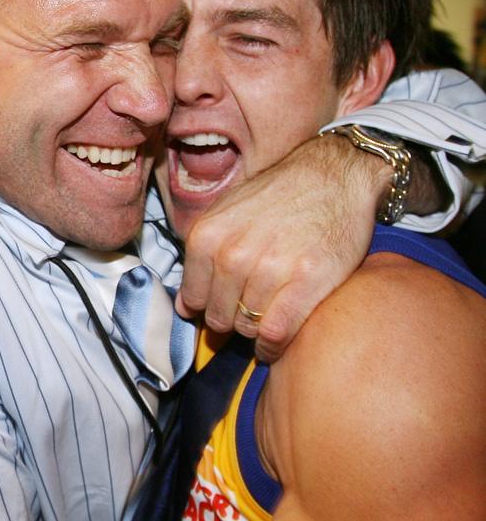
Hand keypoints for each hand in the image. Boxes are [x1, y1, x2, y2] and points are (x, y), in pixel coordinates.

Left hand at [176, 133, 388, 360]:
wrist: (335, 174)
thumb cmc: (282, 194)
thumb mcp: (229, 212)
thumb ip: (203, 258)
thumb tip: (186, 307)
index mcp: (208, 236)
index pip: (193, 299)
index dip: (209, 307)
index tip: (225, 306)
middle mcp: (233, 253)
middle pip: (219, 317)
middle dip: (233, 320)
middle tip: (252, 308)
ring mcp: (269, 268)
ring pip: (247, 327)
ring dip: (256, 330)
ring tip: (270, 314)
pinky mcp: (305, 281)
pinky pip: (274, 332)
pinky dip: (272, 346)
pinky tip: (274, 344)